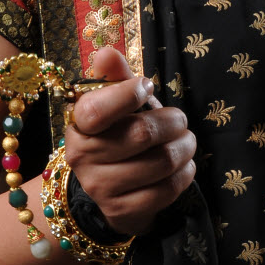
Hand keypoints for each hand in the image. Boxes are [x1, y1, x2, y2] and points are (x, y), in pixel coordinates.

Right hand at [62, 47, 197, 236]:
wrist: (110, 190)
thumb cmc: (118, 135)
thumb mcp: (115, 104)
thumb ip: (115, 78)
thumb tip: (106, 53)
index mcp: (78, 125)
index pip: (97, 108)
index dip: (129, 94)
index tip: (148, 87)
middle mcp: (82, 157)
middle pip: (142, 134)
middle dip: (173, 123)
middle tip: (180, 121)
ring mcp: (100, 187)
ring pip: (161, 162)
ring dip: (185, 148)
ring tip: (186, 142)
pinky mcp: (122, 211)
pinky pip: (167, 190)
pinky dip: (185, 174)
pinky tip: (184, 166)